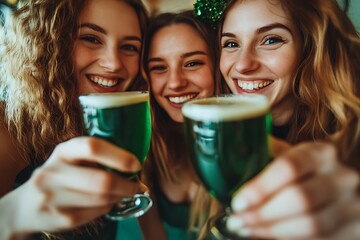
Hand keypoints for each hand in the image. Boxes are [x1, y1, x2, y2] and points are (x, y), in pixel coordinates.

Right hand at [10, 136, 141, 233]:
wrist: (25, 207)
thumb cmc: (59, 177)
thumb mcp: (70, 160)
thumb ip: (95, 158)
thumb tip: (134, 166)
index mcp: (62, 151)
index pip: (92, 146)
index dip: (119, 156)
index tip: (136, 164)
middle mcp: (55, 172)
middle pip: (102, 180)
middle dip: (127, 185)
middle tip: (137, 186)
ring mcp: (54, 197)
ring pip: (102, 199)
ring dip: (120, 197)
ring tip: (123, 194)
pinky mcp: (60, 218)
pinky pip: (96, 213)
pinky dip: (108, 208)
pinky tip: (107, 203)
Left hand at [226, 140, 359, 239]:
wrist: (342, 189)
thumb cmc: (307, 171)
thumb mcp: (292, 156)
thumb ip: (269, 155)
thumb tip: (232, 155)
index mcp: (321, 153)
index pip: (289, 167)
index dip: (261, 187)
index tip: (237, 202)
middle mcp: (341, 177)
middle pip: (299, 199)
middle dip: (261, 214)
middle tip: (236, 220)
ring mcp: (351, 205)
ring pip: (310, 225)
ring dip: (271, 230)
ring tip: (245, 229)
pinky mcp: (353, 230)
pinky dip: (286, 239)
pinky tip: (265, 235)